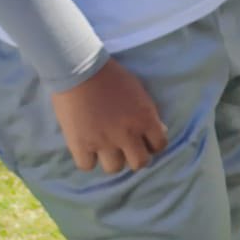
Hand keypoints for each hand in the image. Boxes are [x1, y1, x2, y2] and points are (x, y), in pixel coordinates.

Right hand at [50, 58, 166, 174]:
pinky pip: (87, 166)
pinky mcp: (80, 145)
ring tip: (106, 149)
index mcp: (145, 119)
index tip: (146, 142)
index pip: (159, 145)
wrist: (79, 70)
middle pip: (139, 163)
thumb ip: (147, 113)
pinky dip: (88, 159)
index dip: (153, 145)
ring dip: (112, 159)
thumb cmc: (111, 76)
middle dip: (136, 157)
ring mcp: (103, 142)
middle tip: (128, 149)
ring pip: (114, 169)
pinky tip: (87, 149)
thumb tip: (156, 130)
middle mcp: (127, 134)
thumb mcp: (139, 92)